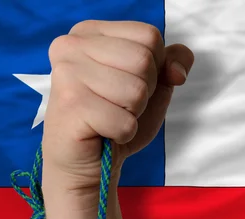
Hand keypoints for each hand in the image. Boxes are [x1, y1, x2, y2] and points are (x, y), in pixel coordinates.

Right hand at [42, 20, 193, 194]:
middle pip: (144, 60)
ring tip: (110, 117)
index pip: (149, 36)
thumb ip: (172, 64)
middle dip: (144, 92)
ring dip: (133, 114)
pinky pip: (125, 121)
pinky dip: (124, 133)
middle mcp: (72, 45)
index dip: (155, 67)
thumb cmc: (116, 118)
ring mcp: (67, 73)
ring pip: (136, 91)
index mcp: (90, 32)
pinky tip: (103, 132)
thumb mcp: (154, 86)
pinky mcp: (71, 105)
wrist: (88, 160)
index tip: (129, 83)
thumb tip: (177, 71)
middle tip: (119, 105)